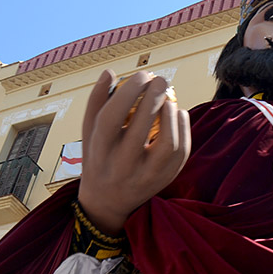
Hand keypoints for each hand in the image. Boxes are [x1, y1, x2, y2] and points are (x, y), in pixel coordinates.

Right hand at [78, 70, 190, 233]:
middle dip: (154, 98)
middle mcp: (121, 166)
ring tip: (169, 99)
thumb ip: (97, 101)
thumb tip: (110, 72)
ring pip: (167, 144)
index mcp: (99, 150)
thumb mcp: (89, 131)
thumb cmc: (99, 155)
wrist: (108, 201)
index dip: (129, 91)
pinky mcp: (164, 180)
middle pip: (141, 128)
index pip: (113, 116)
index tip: (142, 74)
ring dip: (171, 115)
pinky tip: (178, 113)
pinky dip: (183, 128)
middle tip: (161, 79)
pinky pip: (181, 153)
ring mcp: (145, 176)